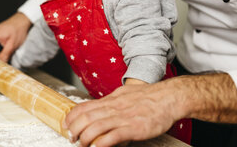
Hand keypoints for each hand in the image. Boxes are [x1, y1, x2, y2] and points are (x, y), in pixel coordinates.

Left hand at [64, 80, 181, 146]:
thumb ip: (112, 102)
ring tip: (81, 144)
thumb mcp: (125, 94)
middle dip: (74, 129)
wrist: (170, 97)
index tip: (66, 124)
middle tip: (71, 137)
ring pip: (95, 126)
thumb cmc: (150, 96)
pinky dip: (101, 143)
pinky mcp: (134, 128)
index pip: (84, 106)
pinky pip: (113, 136)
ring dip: (85, 137)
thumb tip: (100, 106)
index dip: (71, 116)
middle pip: (86, 117)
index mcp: (111, 99)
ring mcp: (123, 118)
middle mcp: (114, 107)